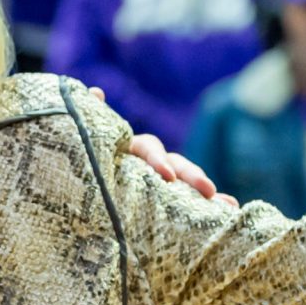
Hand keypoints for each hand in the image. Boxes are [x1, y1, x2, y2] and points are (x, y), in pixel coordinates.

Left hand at [87, 86, 235, 205]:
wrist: (76, 185)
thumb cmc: (80, 162)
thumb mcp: (84, 143)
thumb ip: (91, 120)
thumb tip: (96, 92)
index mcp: (130, 148)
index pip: (148, 148)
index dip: (158, 160)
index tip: (167, 177)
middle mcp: (150, 161)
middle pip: (176, 163)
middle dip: (192, 176)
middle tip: (209, 191)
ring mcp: (160, 180)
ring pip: (188, 182)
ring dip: (208, 191)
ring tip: (228, 205)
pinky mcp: (167, 198)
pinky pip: (189, 202)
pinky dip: (209, 206)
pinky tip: (229, 212)